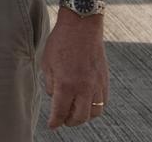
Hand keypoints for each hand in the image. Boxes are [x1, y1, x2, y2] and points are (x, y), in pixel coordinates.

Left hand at [43, 12, 108, 127]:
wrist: (81, 27)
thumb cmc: (60, 42)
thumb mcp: (46, 62)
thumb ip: (50, 83)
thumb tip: (55, 97)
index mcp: (66, 84)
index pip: (60, 111)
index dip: (55, 121)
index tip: (52, 125)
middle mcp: (84, 88)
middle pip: (80, 117)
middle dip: (70, 121)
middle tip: (62, 120)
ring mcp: (97, 85)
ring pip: (94, 112)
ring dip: (84, 116)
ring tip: (75, 112)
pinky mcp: (105, 80)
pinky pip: (103, 102)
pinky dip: (95, 107)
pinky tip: (86, 103)